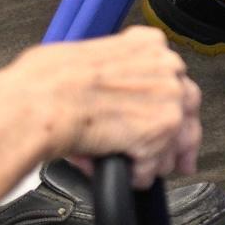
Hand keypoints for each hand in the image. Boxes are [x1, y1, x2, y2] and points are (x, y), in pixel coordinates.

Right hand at [6, 31, 201, 184]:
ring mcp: (168, 98)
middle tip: (178, 158)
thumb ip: (111, 73)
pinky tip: (128, 178)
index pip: (172, 77)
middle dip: (181, 136)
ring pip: (175, 138)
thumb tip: (104, 93)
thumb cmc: (44, 83)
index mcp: (148, 45)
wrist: (38, 104)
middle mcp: (166, 68)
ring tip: (142, 172)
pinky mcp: (161, 129)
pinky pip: (154, 164)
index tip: (167, 116)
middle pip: (187, 107)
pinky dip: (139, 177)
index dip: (169, 102)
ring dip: (158, 159)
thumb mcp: (83, 58)